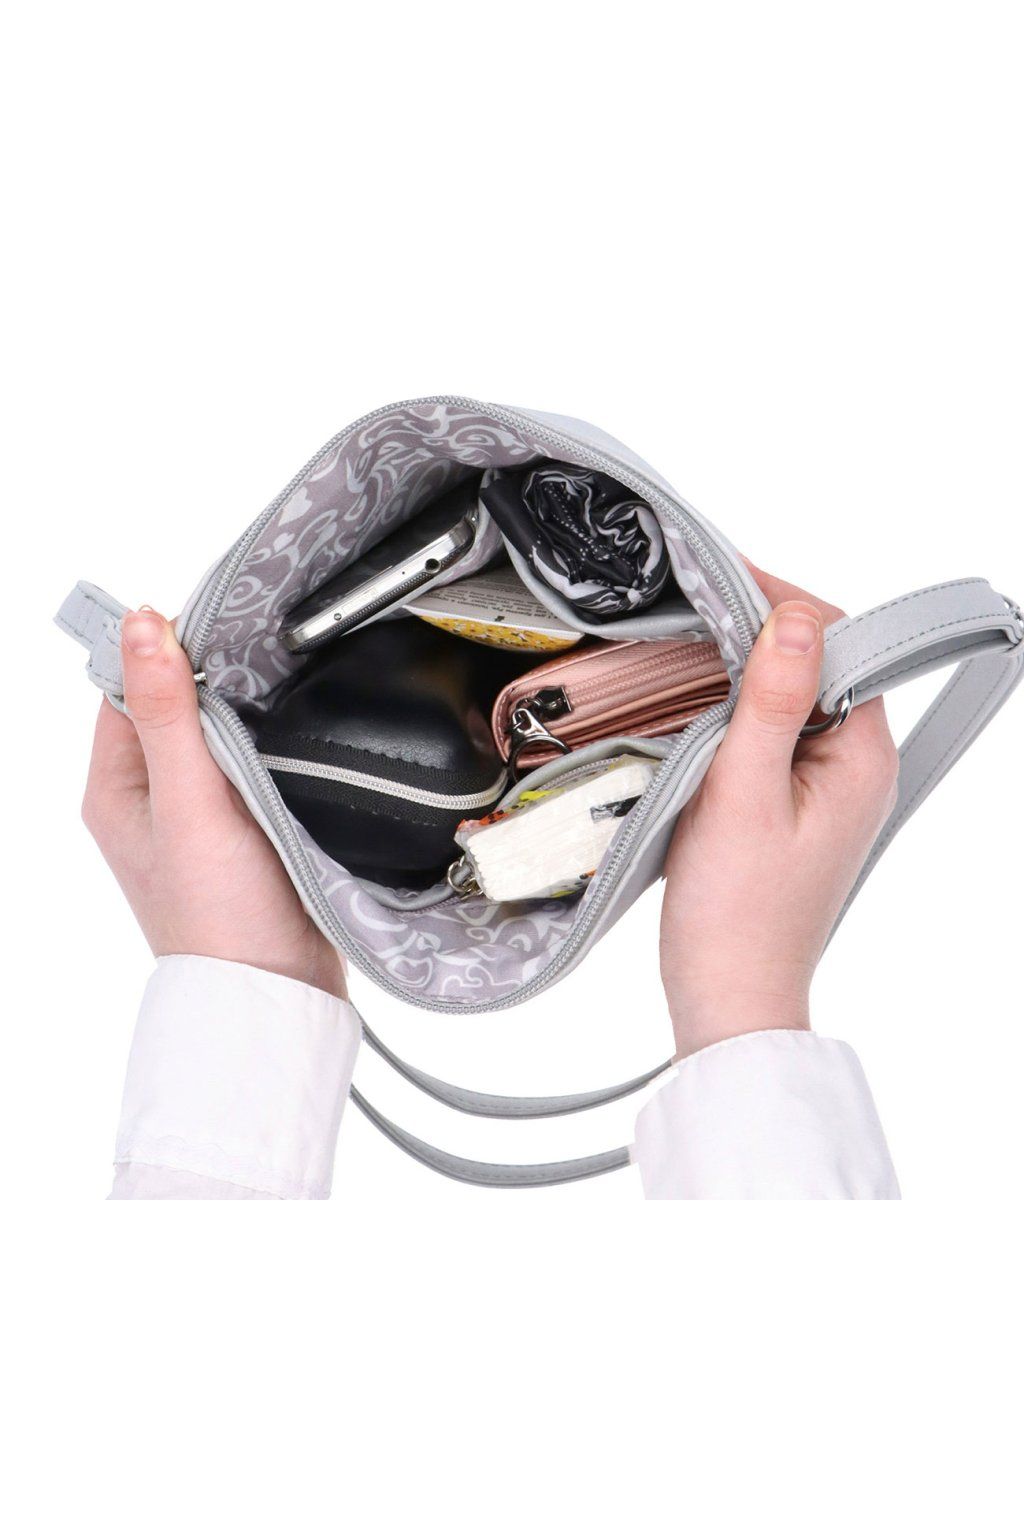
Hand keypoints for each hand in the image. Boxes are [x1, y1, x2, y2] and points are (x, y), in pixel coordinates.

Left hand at [82, 609, 346, 998]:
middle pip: (173, 703)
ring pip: (217, 730)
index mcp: (114, 786)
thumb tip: (142, 625)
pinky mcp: (244, 825)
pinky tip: (297, 732)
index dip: (164, 647)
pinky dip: (271, 741)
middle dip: (213, 673)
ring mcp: (197, 812)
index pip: (126, 685)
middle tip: (262, 647)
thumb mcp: (187, 802)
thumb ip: (167, 713)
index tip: (214, 618)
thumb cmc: (217, 915)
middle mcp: (150, 796)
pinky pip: (251, 762)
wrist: (276, 990)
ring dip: (247, 707)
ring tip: (284, 687)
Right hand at [660, 565, 897, 1057]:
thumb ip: (770, 704)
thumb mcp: (744, 796)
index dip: (779, 601)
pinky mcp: (791, 802)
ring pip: (789, 694)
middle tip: (689, 600)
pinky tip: (692, 702)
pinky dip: (732, 706)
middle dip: (754, 625)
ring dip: (739, 665)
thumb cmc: (738, 915)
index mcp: (862, 757)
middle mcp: (855, 765)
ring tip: (683, 640)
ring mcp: (825, 785)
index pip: (836, 642)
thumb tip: (792, 621)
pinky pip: (770, 730)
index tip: (719, 574)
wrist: (728, 995)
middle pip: (815, 661)